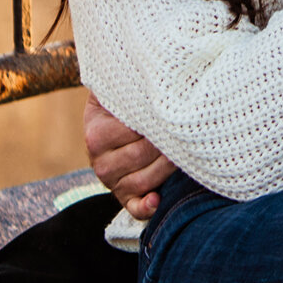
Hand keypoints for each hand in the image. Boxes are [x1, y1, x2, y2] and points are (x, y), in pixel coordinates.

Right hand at [84, 90, 176, 218]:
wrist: (114, 116)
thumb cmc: (126, 99)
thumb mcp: (120, 88)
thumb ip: (129, 85)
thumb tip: (154, 74)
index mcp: (95, 133)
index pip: (130, 132)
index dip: (156, 122)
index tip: (173, 112)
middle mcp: (99, 161)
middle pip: (139, 156)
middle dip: (166, 143)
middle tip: (187, 131)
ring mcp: (110, 181)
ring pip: (141, 182)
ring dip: (166, 169)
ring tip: (183, 153)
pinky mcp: (123, 196)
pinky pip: (133, 208)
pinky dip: (145, 207)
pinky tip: (157, 199)